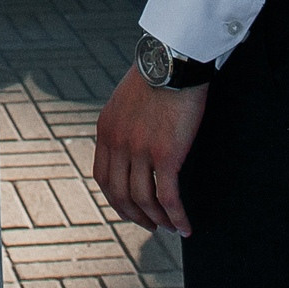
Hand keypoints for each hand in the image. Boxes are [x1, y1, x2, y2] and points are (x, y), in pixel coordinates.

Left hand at [93, 67, 205, 234]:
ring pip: (143, 200)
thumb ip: (123, 123)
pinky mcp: (165, 155)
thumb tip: (132, 141)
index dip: (115, 199)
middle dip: (134, 216)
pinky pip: (168, 198)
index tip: (129, 208)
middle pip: (119, 194)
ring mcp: (139, 151)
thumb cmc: (157, 74)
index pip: (103, 177)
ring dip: (157, 220)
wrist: (173, 60)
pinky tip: (185, 226)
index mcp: (105, 130)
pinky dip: (176, 217)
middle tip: (150, 225)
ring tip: (170, 228)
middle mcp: (117, 143)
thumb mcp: (125, 99)